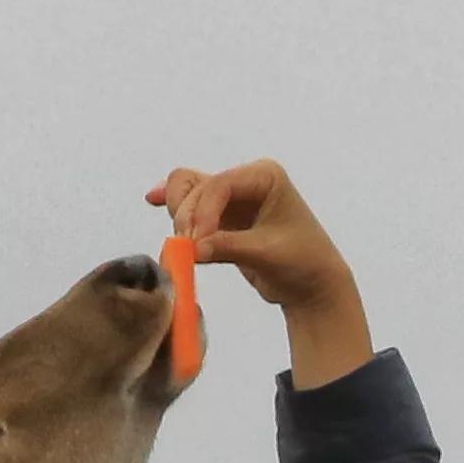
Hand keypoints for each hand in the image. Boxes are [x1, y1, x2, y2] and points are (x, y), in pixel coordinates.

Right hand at [146, 159, 373, 388]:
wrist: (310, 285)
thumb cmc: (302, 262)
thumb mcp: (267, 253)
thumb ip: (229, 247)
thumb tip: (192, 250)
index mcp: (265, 176)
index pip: (221, 184)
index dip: (204, 211)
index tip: (197, 243)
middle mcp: (245, 181)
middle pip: (197, 185)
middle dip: (188, 217)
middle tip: (188, 251)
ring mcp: (231, 199)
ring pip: (188, 192)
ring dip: (179, 216)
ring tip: (182, 246)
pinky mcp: (220, 219)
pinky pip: (189, 207)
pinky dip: (173, 206)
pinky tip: (152, 200)